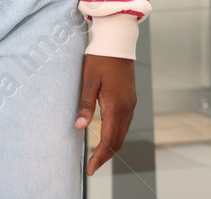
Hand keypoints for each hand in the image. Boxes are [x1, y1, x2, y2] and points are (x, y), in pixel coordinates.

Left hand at [75, 53, 135, 174]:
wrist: (118, 41)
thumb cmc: (100, 58)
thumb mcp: (88, 80)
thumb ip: (85, 105)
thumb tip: (79, 127)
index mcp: (116, 106)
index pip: (109, 141)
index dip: (100, 157)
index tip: (90, 169)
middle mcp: (127, 108)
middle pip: (118, 141)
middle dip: (106, 156)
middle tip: (92, 166)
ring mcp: (131, 103)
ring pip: (123, 133)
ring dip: (112, 146)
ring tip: (97, 154)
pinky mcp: (130, 98)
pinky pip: (125, 123)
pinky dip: (116, 134)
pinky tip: (106, 135)